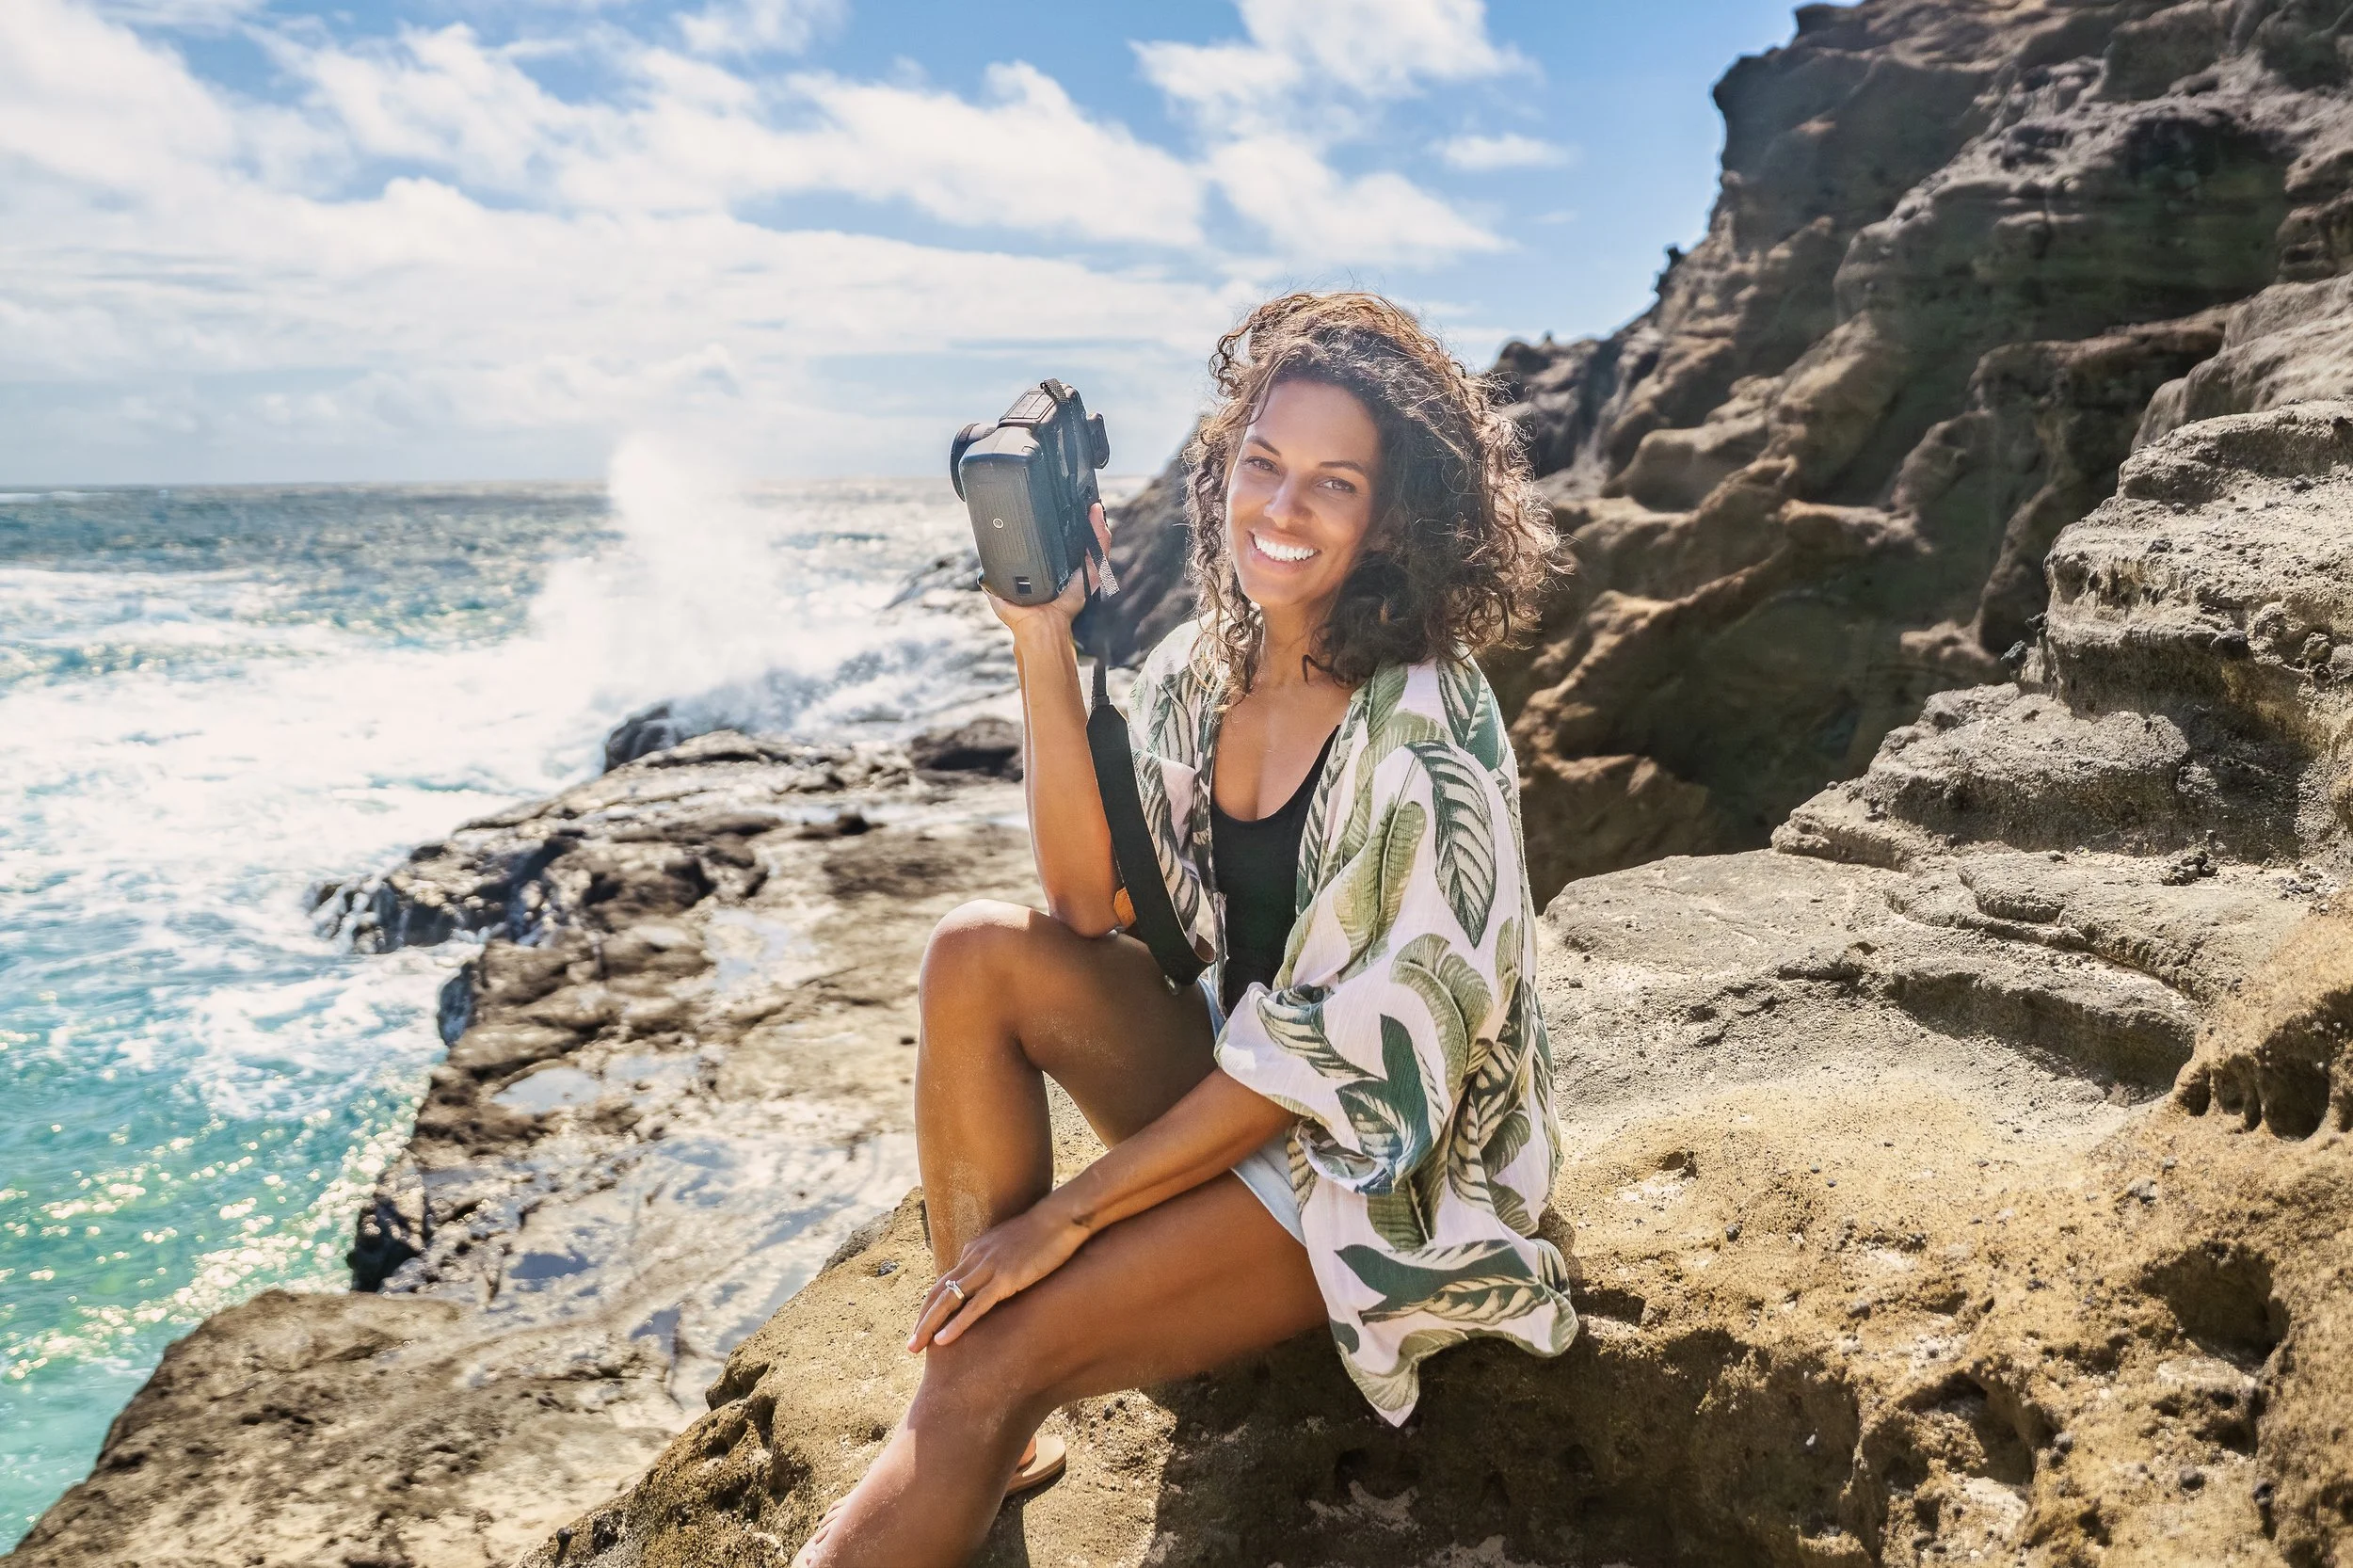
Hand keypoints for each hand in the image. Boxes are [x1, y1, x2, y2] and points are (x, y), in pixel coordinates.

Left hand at [908, 1197, 1090, 1351]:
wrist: (1060, 1218)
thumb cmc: (1043, 1232)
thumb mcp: (1011, 1246)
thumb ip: (997, 1261)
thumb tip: (994, 1281)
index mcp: (974, 1250)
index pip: (945, 1282)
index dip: (931, 1306)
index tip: (924, 1327)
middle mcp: (974, 1258)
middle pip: (938, 1293)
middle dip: (922, 1320)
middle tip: (910, 1345)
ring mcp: (988, 1268)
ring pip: (948, 1300)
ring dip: (929, 1326)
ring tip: (915, 1347)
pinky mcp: (1005, 1279)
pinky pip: (974, 1306)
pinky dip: (956, 1324)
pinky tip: (943, 1340)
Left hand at [986, 502, 1111, 635]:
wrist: (1039, 628)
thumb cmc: (1024, 619)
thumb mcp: (1002, 597)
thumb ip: (994, 585)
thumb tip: (983, 575)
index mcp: (1054, 576)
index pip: (1063, 549)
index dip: (1067, 532)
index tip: (1065, 514)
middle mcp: (1071, 573)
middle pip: (1082, 542)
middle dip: (1085, 523)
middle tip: (1084, 506)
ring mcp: (1083, 574)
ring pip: (1093, 543)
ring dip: (1095, 523)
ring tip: (1093, 506)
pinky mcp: (1091, 575)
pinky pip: (1099, 552)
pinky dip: (1100, 534)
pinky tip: (1098, 517)